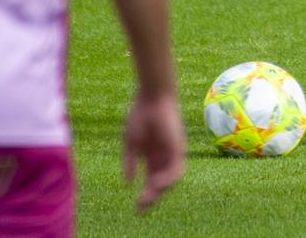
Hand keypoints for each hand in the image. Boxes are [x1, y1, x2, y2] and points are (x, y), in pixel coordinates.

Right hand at [122, 94, 184, 212]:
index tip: (136, 207)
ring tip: (147, 197)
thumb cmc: (140, 115)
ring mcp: (172, 152)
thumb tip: (127, 183)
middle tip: (140, 208)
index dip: (144, 194)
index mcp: (152, 156)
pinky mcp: (178, 147)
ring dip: (159, 190)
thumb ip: (129, 162)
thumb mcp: (130, 142)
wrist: (151, 97)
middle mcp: (164, 156)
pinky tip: (156, 183)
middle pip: (160, 183)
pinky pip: (176, 169)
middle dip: (151, 197)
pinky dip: (167, 178)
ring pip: (170, 179)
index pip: (151, 179)